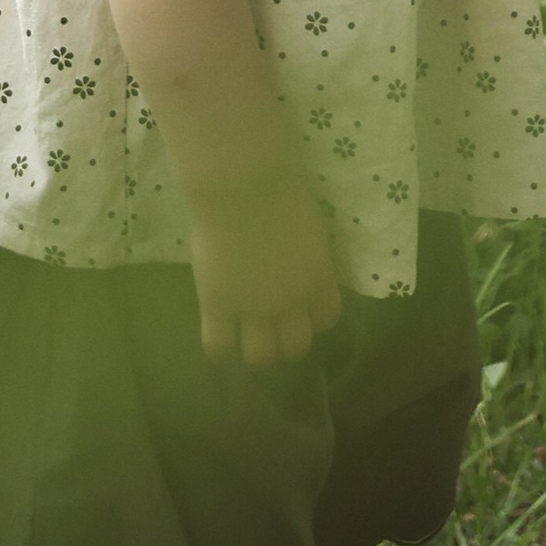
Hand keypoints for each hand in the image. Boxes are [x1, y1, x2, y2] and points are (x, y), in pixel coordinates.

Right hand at [188, 175, 343, 368]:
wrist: (243, 188)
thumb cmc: (281, 190)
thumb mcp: (311, 225)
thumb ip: (308, 255)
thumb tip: (301, 264)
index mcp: (318, 279)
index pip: (327, 318)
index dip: (315, 317)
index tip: (305, 307)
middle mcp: (290, 303)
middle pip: (295, 347)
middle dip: (286, 342)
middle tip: (274, 327)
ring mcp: (252, 309)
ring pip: (260, 357)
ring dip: (256, 349)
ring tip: (246, 335)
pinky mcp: (218, 306)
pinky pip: (217, 346)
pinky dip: (219, 346)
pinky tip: (219, 332)